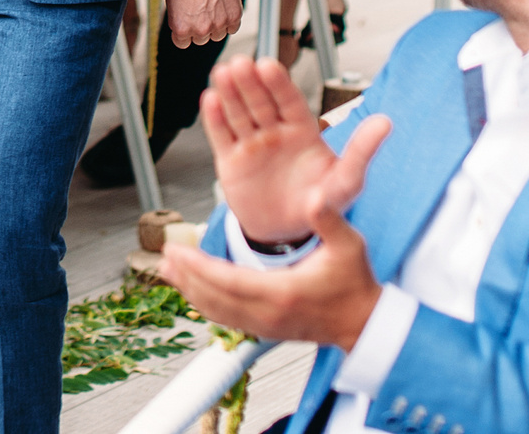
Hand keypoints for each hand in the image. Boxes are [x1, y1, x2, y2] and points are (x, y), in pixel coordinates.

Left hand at [160, 198, 381, 350]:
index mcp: (283, 293)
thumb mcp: (349, 245)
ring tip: (168, 271)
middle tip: (164, 256)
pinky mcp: (266, 330)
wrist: (364, 323)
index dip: (199, 267)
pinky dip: (205, 304)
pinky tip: (193, 291)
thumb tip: (314, 198)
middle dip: (186, 277)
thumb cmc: (356, 284)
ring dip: (190, 291)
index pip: (229, 281)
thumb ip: (329, 220)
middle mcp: (269, 314)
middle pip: (215, 298)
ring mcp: (266, 325)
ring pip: (217, 312)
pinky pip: (227, 319)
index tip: (177, 252)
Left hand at [167, 0, 243, 47]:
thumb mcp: (172, 0)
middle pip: (200, 40)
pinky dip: (229, 20)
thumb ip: (178, 19)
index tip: (187, 23)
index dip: (184, 31)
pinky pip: (232, 28)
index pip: (182, 43)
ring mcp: (218, 24)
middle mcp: (200, 29)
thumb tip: (182, 27)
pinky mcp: (234, 16)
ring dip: (215, 25)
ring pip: (217, 35)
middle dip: (199, 27)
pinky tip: (223, 6)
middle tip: (201, 10)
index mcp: (181, 27)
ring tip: (212, 6)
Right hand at [203, 56, 391, 245]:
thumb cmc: (323, 204)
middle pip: (261, 102)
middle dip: (250, 83)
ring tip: (222, 73)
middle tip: (242, 64)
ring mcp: (252, 144)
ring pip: (239, 113)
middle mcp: (275, 131)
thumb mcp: (346, 181)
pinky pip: (222, 136)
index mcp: (303, 130)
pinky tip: (210, 99)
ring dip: (230, 92)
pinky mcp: (231, 161)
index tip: (269, 65)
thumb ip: (361, 152)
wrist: (290, 234)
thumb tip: (385, 123)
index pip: (289, 101)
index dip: (279, 83)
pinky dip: (214, 119)